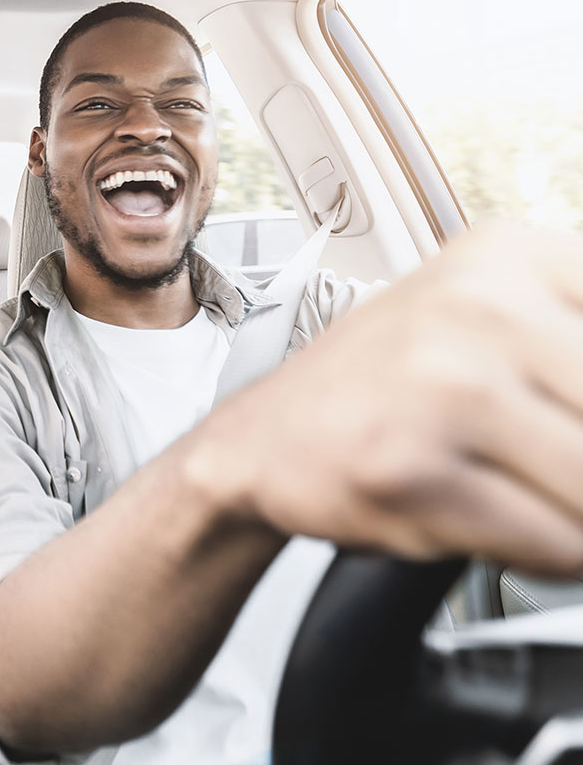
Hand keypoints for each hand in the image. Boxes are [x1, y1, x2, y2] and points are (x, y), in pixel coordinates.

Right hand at [194, 223, 582, 576]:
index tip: (570, 418)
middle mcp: (480, 306)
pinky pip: (554, 543)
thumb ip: (574, 342)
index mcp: (514, 254)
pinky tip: (510, 526)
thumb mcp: (491, 315)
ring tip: (539, 500)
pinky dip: (555, 556)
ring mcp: (442, 387)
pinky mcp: (410, 471)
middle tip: (558, 466)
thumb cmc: (386, 386)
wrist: (260, 440)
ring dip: (579, 517)